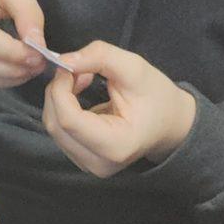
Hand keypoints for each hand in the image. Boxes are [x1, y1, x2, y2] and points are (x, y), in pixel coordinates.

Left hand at [43, 41, 195, 176]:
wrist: (170, 123)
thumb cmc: (157, 96)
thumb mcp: (135, 67)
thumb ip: (101, 57)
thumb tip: (65, 59)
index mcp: (116, 145)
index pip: (68, 119)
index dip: (60, 89)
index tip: (69, 65)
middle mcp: (99, 164)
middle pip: (56, 125)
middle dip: (58, 91)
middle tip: (78, 69)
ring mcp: (89, 166)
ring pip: (54, 127)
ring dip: (59, 98)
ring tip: (83, 79)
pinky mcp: (82, 160)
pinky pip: (60, 131)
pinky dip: (63, 107)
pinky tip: (80, 96)